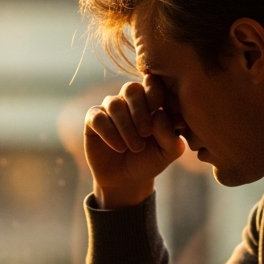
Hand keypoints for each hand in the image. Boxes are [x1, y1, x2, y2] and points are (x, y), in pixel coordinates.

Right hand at [84, 76, 184, 207]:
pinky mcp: (93, 120)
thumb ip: (170, 133)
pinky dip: (109, 133)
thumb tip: (160, 114)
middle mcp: (129, 101)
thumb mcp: (168, 152)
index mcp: (150, 101)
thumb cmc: (150, 160)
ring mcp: (109, 109)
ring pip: (114, 104)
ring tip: (135, 146)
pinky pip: (98, 118)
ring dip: (126, 127)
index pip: (152, 83)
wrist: (127, 180)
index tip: (158, 114)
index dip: (154, 94)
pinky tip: (119, 147)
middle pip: (131, 89)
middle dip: (139, 111)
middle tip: (146, 133)